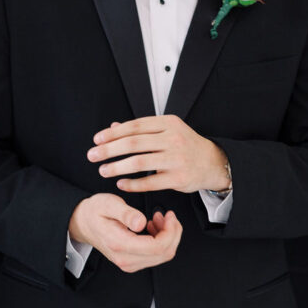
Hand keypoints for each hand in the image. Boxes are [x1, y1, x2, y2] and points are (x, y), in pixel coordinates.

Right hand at [69, 193, 181, 271]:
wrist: (82, 223)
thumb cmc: (94, 211)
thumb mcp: (108, 204)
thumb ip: (126, 213)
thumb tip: (141, 223)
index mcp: (120, 244)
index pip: (157, 247)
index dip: (170, 231)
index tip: (169, 216)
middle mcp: (125, 259)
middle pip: (164, 254)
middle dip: (173, 233)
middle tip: (168, 216)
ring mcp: (129, 263)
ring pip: (163, 256)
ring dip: (167, 236)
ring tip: (159, 219)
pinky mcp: (132, 262)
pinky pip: (155, 256)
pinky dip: (161, 241)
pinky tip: (153, 227)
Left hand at [87, 116, 229, 193]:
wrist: (213, 163)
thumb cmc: (186, 145)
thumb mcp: (167, 131)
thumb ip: (141, 130)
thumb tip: (112, 127)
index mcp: (168, 123)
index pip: (134, 126)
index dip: (112, 133)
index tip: (97, 140)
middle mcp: (173, 139)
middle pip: (133, 143)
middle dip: (109, 150)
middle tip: (93, 155)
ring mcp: (176, 159)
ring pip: (139, 162)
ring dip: (117, 167)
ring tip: (103, 170)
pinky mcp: (178, 178)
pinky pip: (150, 182)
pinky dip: (132, 184)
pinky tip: (121, 184)